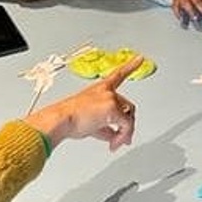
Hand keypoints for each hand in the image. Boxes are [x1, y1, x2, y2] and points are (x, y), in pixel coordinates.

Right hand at [25, 57, 140, 152]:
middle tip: (123, 139)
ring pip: (128, 119)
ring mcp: (110, 98)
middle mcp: (107, 91)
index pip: (118, 75)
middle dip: (127, 125)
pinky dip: (122, 137)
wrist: (61, 120)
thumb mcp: (91, 122)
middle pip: (128, 107)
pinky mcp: (112, 108)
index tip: (140, 58)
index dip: (130, 65)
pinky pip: (126, 126)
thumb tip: (116, 137)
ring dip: (124, 133)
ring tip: (115, 143)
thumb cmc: (69, 119)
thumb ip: (106, 128)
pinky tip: (114, 144)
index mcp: (100, 89)